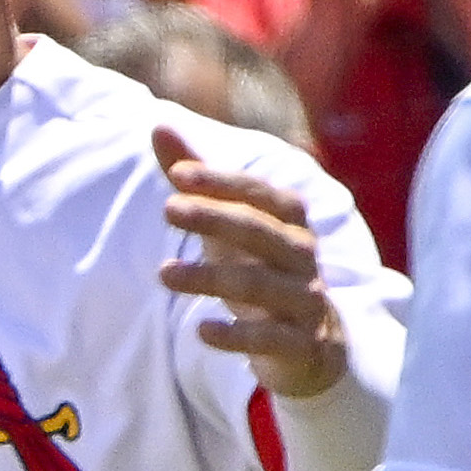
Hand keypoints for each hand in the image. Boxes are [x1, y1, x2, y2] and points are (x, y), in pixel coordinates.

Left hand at [151, 125, 347, 397]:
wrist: (311, 346)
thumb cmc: (260, 269)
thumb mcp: (227, 223)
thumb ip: (197, 179)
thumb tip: (158, 124)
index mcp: (288, 223)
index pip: (261, 194)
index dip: (224, 182)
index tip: (177, 173)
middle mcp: (301, 256)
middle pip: (261, 232)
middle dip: (216, 218)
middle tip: (167, 209)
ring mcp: (304, 301)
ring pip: (260, 285)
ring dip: (211, 278)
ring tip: (162, 275)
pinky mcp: (300, 344)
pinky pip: (270, 338)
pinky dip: (238, 335)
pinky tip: (202, 331)